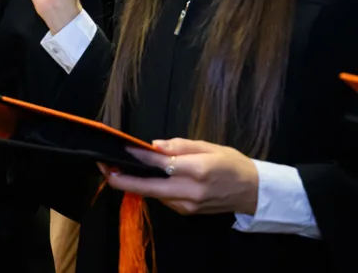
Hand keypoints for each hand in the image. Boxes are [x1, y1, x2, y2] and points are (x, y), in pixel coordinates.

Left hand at [106, 139, 258, 216]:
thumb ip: (179, 146)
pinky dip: (153, 187)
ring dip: (135, 182)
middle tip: (103, 167)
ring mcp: (187, 205)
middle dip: (122, 179)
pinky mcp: (187, 212)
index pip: (159, 163)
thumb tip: (153, 145)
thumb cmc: (232, 163)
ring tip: (119, 167)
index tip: (120, 148)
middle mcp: (189, 191)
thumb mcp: (208, 146)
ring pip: (153, 194)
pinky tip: (148, 177)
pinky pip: (163, 198)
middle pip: (147, 187)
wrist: (254, 192)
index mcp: (196, 170)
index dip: (137, 156)